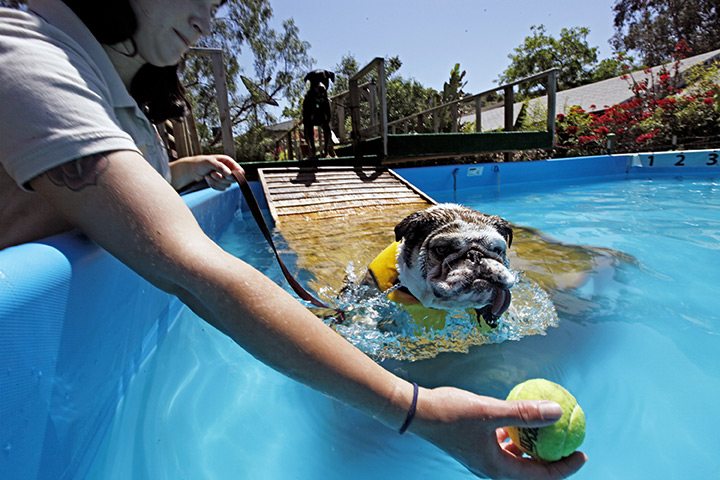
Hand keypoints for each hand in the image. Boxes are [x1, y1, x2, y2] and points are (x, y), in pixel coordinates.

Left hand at [170, 154, 242, 190]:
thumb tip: (229, 173)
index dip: (234, 175)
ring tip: (208, 175)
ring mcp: (225, 177)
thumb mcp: (210, 162)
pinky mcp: (221, 184)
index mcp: (228, 162)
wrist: (193, 170)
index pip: (239, 171)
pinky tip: (208, 180)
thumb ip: (221, 167)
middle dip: (221, 178)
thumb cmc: (201, 163)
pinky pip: (221, 189)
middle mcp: (228, 169)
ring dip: (216, 182)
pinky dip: (214, 185)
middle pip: (233, 180)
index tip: (226, 175)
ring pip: (226, 185)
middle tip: (212, 173)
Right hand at [412, 386, 586, 478]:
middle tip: (571, 442)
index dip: (565, 467)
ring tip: (551, 431)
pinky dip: (519, 436)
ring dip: (536, 447)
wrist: (418, 412)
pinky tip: (523, 419)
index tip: (583, 453)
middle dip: (554, 459)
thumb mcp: (490, 412)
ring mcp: (484, 456)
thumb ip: (523, 412)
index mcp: (497, 468)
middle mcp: (492, 467)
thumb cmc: (450, 413)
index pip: (540, 475)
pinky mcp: (478, 444)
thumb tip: (557, 411)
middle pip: (531, 470)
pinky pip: (506, 444)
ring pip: (518, 457)